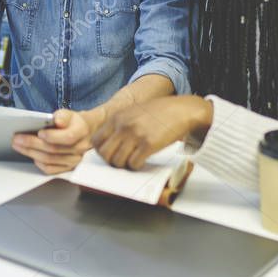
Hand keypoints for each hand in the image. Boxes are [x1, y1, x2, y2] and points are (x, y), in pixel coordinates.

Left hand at [12, 109, 92, 174]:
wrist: (81, 132)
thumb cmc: (71, 122)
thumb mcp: (67, 114)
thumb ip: (62, 116)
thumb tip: (58, 121)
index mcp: (81, 132)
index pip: (68, 137)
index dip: (52, 136)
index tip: (39, 132)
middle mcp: (80, 148)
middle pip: (54, 149)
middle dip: (32, 143)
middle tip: (17, 138)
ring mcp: (74, 160)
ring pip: (49, 160)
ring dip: (31, 153)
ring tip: (18, 145)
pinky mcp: (67, 168)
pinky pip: (50, 169)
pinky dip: (38, 163)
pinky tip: (30, 155)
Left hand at [91, 96, 212, 169]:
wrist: (181, 110)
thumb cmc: (158, 112)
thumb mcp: (133, 112)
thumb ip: (119, 124)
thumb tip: (108, 144)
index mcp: (117, 117)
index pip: (96, 140)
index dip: (101, 151)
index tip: (109, 154)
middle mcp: (123, 126)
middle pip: (105, 154)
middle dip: (111, 161)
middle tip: (120, 161)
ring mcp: (136, 135)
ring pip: (118, 161)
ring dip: (124, 165)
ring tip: (132, 161)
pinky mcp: (149, 144)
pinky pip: (134, 163)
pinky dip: (136, 166)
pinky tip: (142, 161)